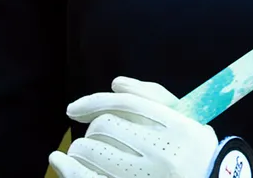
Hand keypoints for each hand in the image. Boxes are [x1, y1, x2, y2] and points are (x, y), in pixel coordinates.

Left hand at [48, 76, 252, 177]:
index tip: (75, 108)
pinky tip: (58, 161)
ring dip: (81, 148)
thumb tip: (117, 84)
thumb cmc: (194, 151)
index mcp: (179, 127)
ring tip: (84, 151)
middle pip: (106, 126)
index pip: (126, 104)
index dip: (95, 101)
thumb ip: (154, 96)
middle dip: (92, 128)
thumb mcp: (187, 119)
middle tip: (93, 136)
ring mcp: (145, 176)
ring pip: (92, 150)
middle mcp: (163, 152)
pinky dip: (67, 168)